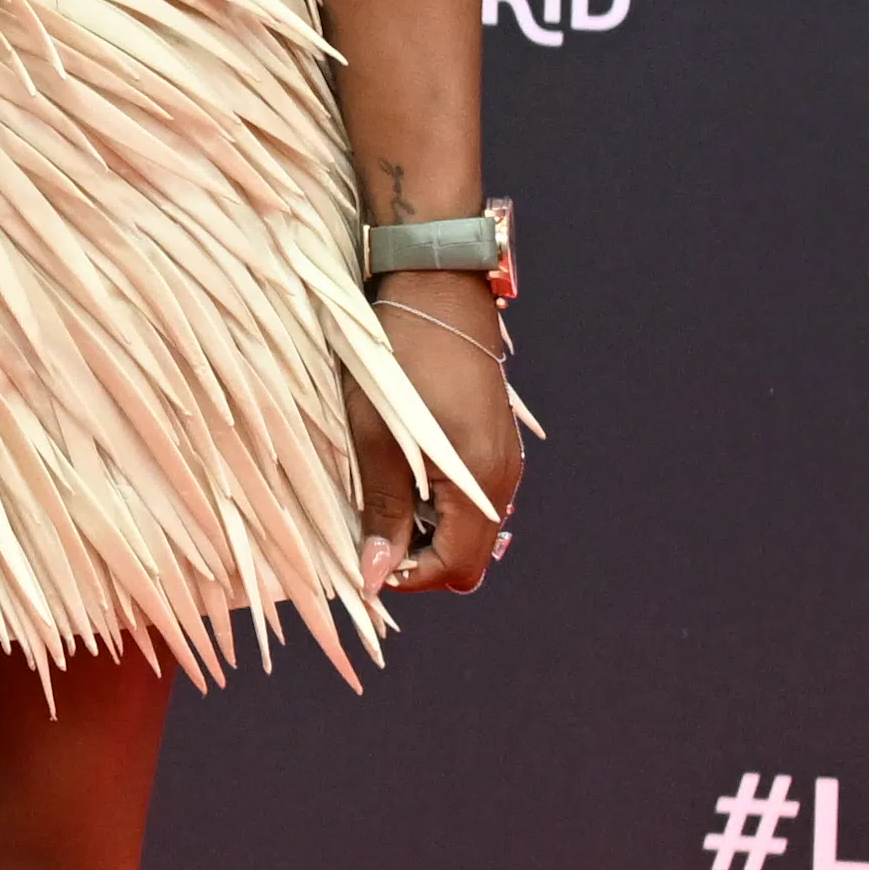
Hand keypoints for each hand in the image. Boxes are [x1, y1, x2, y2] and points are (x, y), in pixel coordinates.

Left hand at [358, 277, 520, 592]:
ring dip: (426, 529)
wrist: (436, 291)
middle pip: (468, 556)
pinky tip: (402, 474)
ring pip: (469, 528)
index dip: (408, 576)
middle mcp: (503, 480)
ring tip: (382, 497)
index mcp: (480, 484)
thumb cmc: (400, 361)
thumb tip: (373, 578)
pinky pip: (470, 498)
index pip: (455, 568)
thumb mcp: (378, 441)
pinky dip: (437, 504)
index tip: (365, 561)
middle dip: (420, 558)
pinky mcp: (492, 443)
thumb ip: (382, 512)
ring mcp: (502, 461)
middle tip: (372, 531)